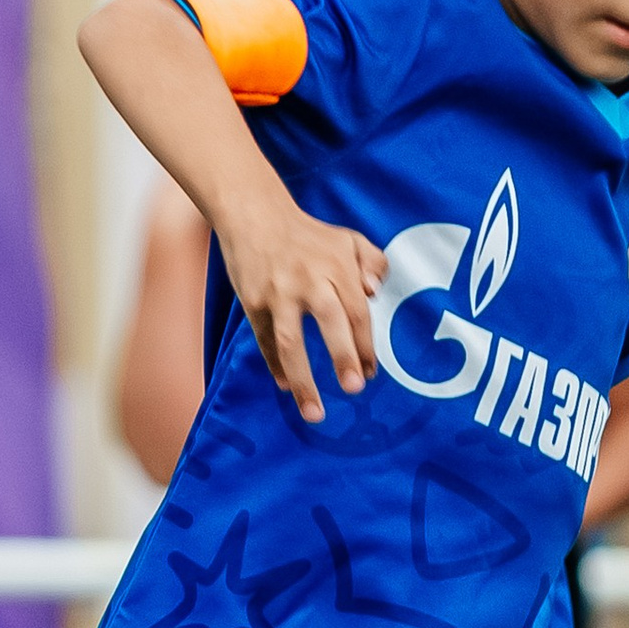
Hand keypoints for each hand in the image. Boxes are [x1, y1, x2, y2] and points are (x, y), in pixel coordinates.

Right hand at [214, 191, 384, 424]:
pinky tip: (287, 386)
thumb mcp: (349, 240)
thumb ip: (373, 263)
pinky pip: (266, 340)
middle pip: (330, 322)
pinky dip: (275, 365)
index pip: (357, 312)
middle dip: (343, 356)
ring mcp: (279, 293)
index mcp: (337, 266)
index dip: (365, 345)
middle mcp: (310, 280)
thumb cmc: (309, 234)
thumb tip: (375, 292)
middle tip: (353, 388)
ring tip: (314, 412)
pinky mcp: (253, 301)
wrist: (255, 215)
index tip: (370, 373)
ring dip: (303, 379)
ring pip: (291, 342)